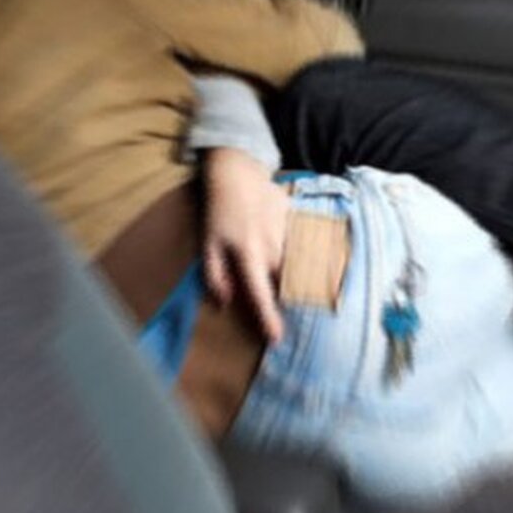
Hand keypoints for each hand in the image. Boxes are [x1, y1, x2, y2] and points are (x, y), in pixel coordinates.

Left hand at [202, 147, 290, 341]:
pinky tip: (304, 264)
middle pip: (285, 283)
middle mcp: (272, 247)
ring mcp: (288, 234)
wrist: (239, 174)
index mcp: (247, 254)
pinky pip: (303, 248)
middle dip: (288, 300)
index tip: (277, 338)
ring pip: (297, 266)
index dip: (268, 318)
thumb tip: (225, 301)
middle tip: (289, 312)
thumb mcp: (208, 243)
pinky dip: (303, 259)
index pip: (259, 293)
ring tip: (301, 293)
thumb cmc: (220, 212)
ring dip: (298, 281)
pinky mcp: (297, 223)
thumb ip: (215, 274)